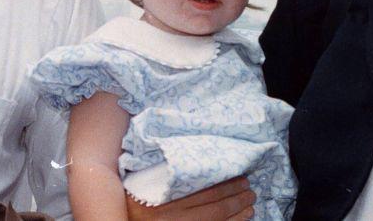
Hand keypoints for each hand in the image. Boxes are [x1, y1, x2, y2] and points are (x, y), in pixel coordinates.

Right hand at [126, 176, 255, 219]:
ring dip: (237, 214)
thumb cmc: (131, 200)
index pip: (203, 192)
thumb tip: (193, 158)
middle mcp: (171, 219)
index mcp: (161, 201)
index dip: (226, 185)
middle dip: (236, 199)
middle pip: (214, 209)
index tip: (240, 177)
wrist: (122, 220)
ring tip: (250, 205)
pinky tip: (240, 220)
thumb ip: (163, 173)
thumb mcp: (142, 183)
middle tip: (250, 190)